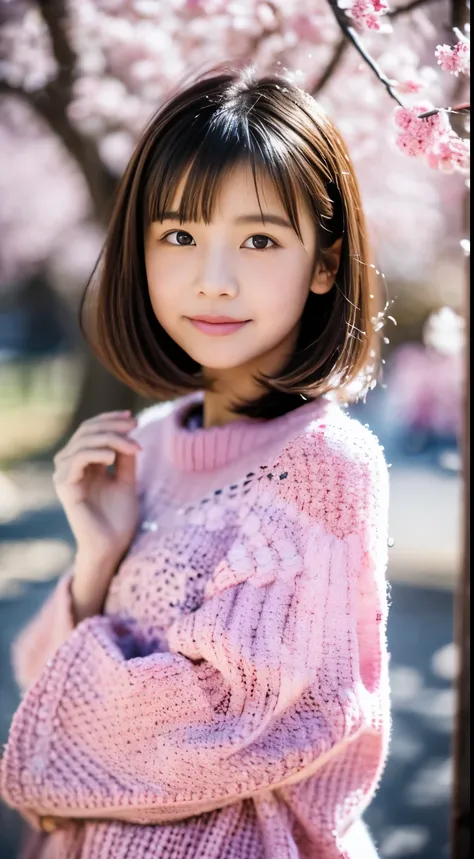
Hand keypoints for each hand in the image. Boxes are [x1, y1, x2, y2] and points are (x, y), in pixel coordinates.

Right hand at [53, 410, 140, 569]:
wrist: (112, 545)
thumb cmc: (119, 517)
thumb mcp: (127, 479)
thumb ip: (125, 457)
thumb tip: (128, 430)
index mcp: (84, 462)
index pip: (91, 429)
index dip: (110, 419)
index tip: (134, 418)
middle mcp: (70, 465)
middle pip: (87, 431)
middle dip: (113, 425)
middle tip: (135, 426)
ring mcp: (64, 474)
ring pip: (83, 441)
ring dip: (111, 438)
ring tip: (133, 447)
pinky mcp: (64, 485)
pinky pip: (78, 458)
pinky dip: (96, 453)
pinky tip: (112, 458)